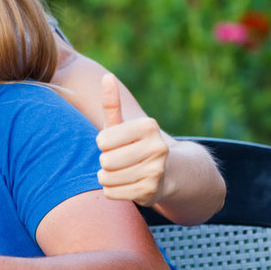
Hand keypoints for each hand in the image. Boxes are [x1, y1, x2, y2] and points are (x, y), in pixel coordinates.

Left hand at [96, 74, 168, 206]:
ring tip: (122, 172)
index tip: (116, 143)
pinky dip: (113, 190)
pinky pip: (111, 193)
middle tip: (120, 160)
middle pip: (105, 161)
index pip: (102, 140)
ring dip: (107, 177)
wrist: (167, 173)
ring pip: (106, 178)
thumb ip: (112, 103)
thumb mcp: (123, 124)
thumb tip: (106, 76)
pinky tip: (127, 184)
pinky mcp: (151, 192)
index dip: (103, 143)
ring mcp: (156, 171)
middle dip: (106, 162)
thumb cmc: (134, 144)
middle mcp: (158, 148)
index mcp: (148, 127)